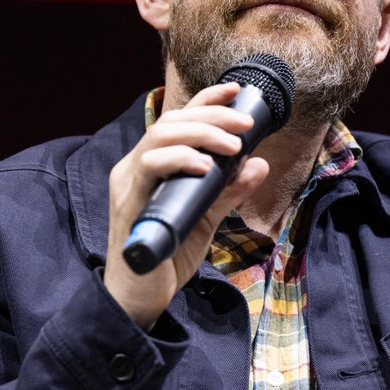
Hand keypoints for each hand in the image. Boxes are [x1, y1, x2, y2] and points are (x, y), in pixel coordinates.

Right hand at [103, 83, 268, 328]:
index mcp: (153, 165)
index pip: (179, 120)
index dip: (207, 99)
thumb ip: (230, 190)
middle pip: (171, 121)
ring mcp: (129, 183)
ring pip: (160, 137)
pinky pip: (151, 168)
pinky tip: (206, 167)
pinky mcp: (129, 203)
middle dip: (212, 115)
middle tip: (246, 124)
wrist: (140, 299)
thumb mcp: (208, 216)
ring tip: (233, 145)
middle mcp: (136, 167)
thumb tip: (260, 162)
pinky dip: (181, 160)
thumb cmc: (169, 255)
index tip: (238, 90)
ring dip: (201, 134)